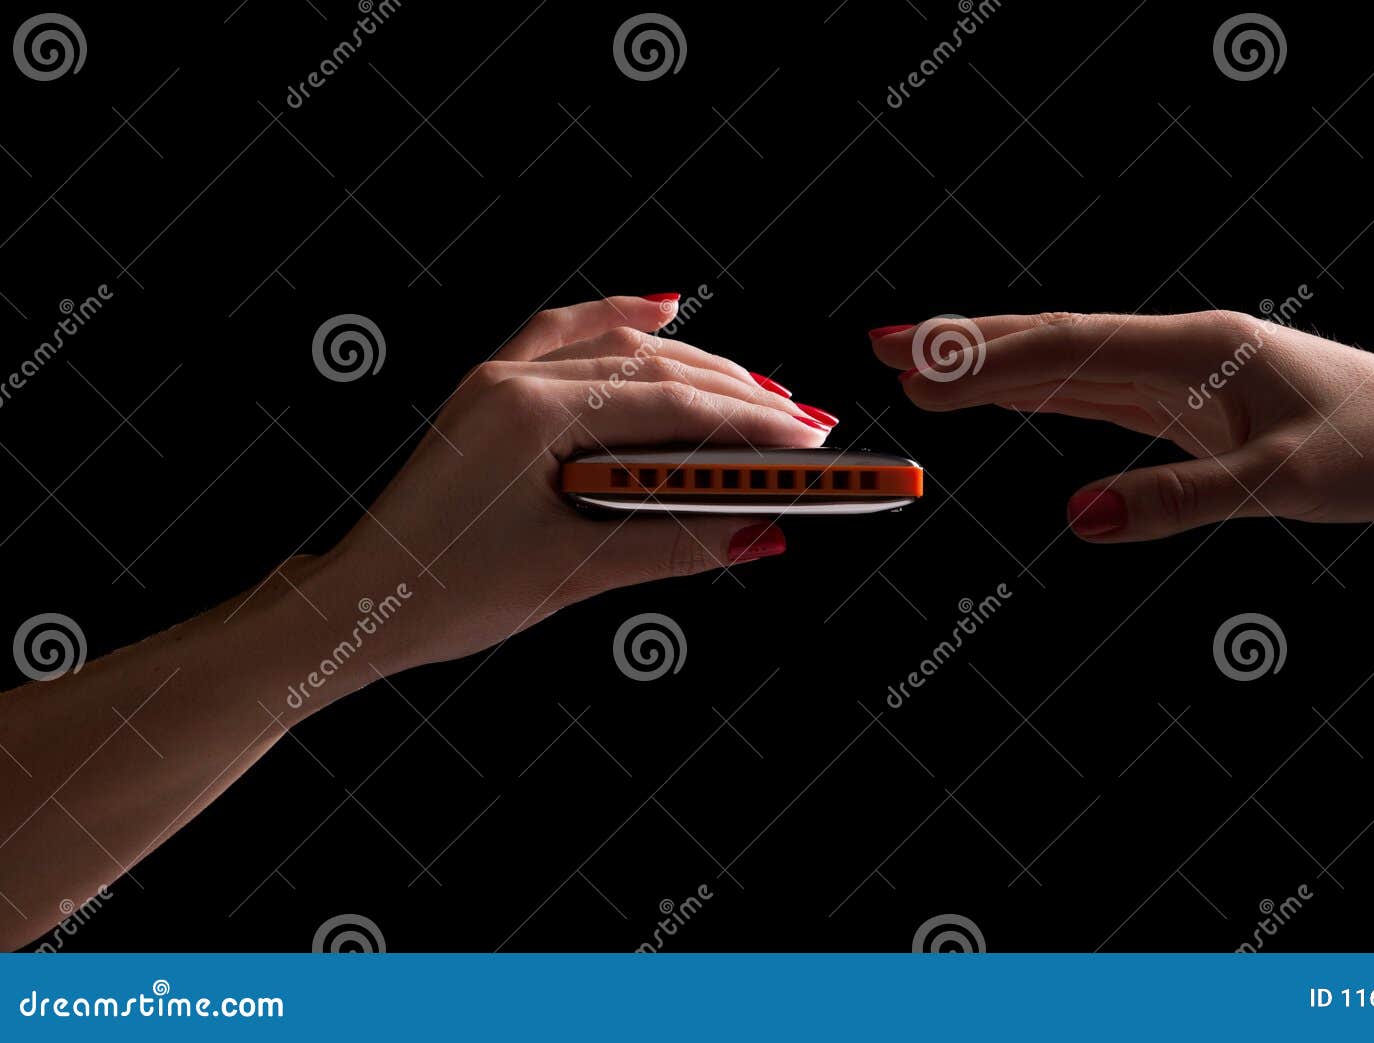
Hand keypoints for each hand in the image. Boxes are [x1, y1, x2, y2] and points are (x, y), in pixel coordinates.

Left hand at [300, 294, 833, 680]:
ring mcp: (497, 378)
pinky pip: (562, 335)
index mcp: (528, 417)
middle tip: (807, 425)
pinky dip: (616, 322)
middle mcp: (512, 381)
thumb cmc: (449, 595)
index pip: (666, 406)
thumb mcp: (574, 574)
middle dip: (738, 397)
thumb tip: (759, 533)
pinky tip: (662, 310)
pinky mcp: (491, 391)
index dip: (748, 425)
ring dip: (695, 367)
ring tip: (761, 395)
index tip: (809, 441)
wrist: (367, 602)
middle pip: (652, 369)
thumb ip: (674, 545)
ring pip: (617, 350)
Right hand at [870, 311, 1373, 579]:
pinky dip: (1047, 392)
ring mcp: (1188, 374)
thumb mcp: (1284, 483)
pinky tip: (1013, 395)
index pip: (1070, 350)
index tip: (914, 371)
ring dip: (998, 366)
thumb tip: (1075, 518)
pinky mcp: (1197, 406)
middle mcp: (1185, 349)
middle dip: (967, 345)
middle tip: (885, 345)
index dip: (985, 363)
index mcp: (1201, 348)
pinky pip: (1103, 394)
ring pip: (1073, 364)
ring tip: (925, 365)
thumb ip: (1176, 500)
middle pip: (1056, 341)